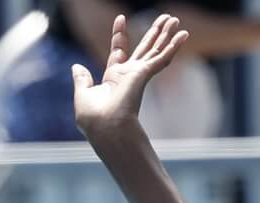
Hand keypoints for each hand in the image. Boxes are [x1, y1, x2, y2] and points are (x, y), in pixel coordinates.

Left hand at [71, 13, 190, 140]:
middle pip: (144, 48)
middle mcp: (129, 75)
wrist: (105, 127)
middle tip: (164, 18)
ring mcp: (139, 74)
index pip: (119, 51)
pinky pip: (162, 57)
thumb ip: (82, 79)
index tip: (120, 18)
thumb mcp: (82, 94)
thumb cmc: (94, 118)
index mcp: (113, 78)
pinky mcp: (145, 74)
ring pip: (156, 49)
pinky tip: (183, 35)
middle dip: (153, 33)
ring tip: (175, 20)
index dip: (119, 34)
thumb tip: (76, 67)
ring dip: (166, 34)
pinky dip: (174, 45)